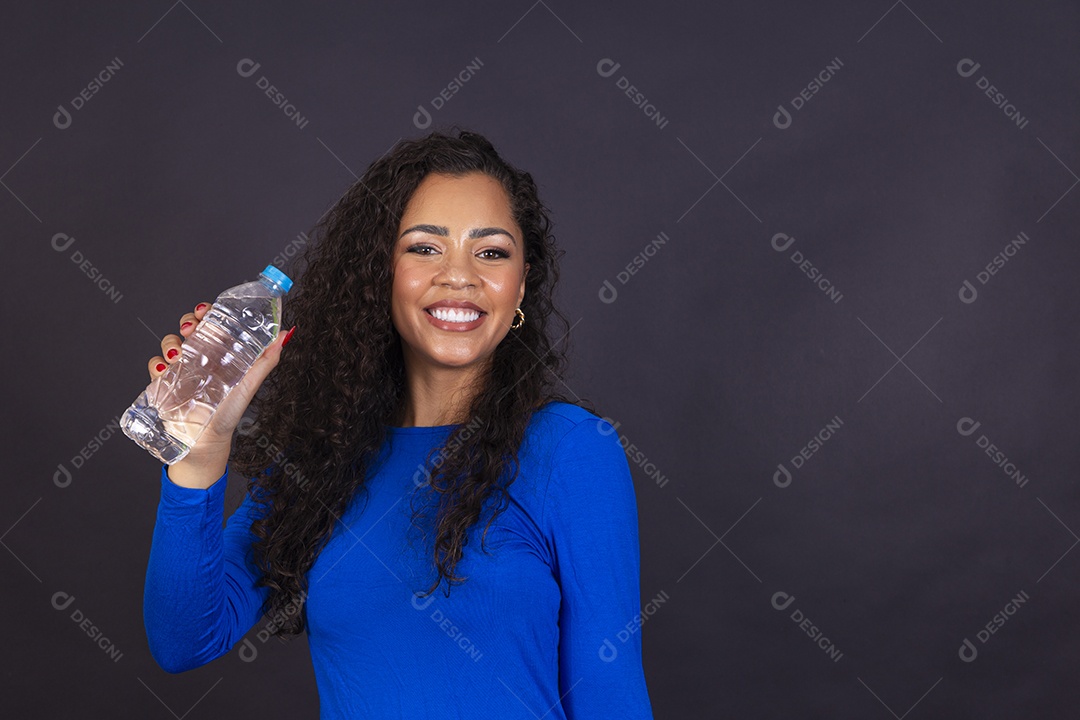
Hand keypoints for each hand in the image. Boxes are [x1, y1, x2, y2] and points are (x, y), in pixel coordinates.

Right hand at [149, 301, 293, 484]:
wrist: (206, 442)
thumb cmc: (229, 414)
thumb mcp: (249, 384)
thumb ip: (266, 361)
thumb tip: (283, 335)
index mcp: (219, 354)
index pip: (211, 324)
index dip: (206, 313)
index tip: (206, 311)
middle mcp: (199, 357)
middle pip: (188, 328)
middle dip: (187, 321)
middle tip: (191, 327)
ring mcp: (180, 369)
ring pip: (170, 342)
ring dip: (171, 342)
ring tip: (178, 354)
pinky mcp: (164, 383)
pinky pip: (155, 365)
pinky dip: (158, 364)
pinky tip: (166, 371)